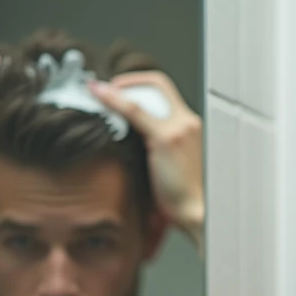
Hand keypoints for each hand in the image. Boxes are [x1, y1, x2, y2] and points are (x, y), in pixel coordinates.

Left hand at [89, 72, 203, 238]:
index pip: (167, 92)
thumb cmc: (185, 198)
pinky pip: (133, 110)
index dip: (142, 85)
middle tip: (104, 92)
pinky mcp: (166, 138)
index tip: (120, 92)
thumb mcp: (172, 166)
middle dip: (128, 82)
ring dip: (117, 91)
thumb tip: (131, 143)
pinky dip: (112, 99)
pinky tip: (97, 95)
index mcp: (191, 129)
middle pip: (157, 85)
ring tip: (97, 96)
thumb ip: (157, 149)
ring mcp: (179, 128)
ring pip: (143, 95)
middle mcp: (188, 123)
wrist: (198, 212)